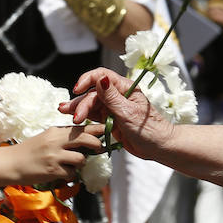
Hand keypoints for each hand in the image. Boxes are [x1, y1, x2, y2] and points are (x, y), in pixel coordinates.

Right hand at [3, 124, 103, 185]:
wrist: (10, 164)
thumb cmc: (29, 151)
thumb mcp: (46, 138)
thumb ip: (63, 137)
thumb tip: (85, 139)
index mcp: (55, 131)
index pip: (80, 127)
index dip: (96, 128)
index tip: (107, 130)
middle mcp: (55, 141)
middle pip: (85, 139)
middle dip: (96, 144)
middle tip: (100, 148)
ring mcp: (54, 156)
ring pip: (81, 158)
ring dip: (80, 163)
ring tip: (71, 164)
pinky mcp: (53, 171)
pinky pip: (72, 174)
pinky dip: (70, 175)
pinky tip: (62, 173)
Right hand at [58, 67, 175, 161]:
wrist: (158, 147)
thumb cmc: (149, 129)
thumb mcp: (128, 112)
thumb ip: (111, 97)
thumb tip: (99, 79)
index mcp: (125, 87)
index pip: (102, 76)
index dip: (87, 80)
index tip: (77, 90)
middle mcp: (117, 94)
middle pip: (93, 92)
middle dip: (81, 102)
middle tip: (74, 116)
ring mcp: (113, 106)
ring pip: (91, 103)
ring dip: (78, 108)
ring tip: (64, 112)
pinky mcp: (109, 118)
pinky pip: (93, 114)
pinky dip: (83, 115)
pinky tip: (72, 116)